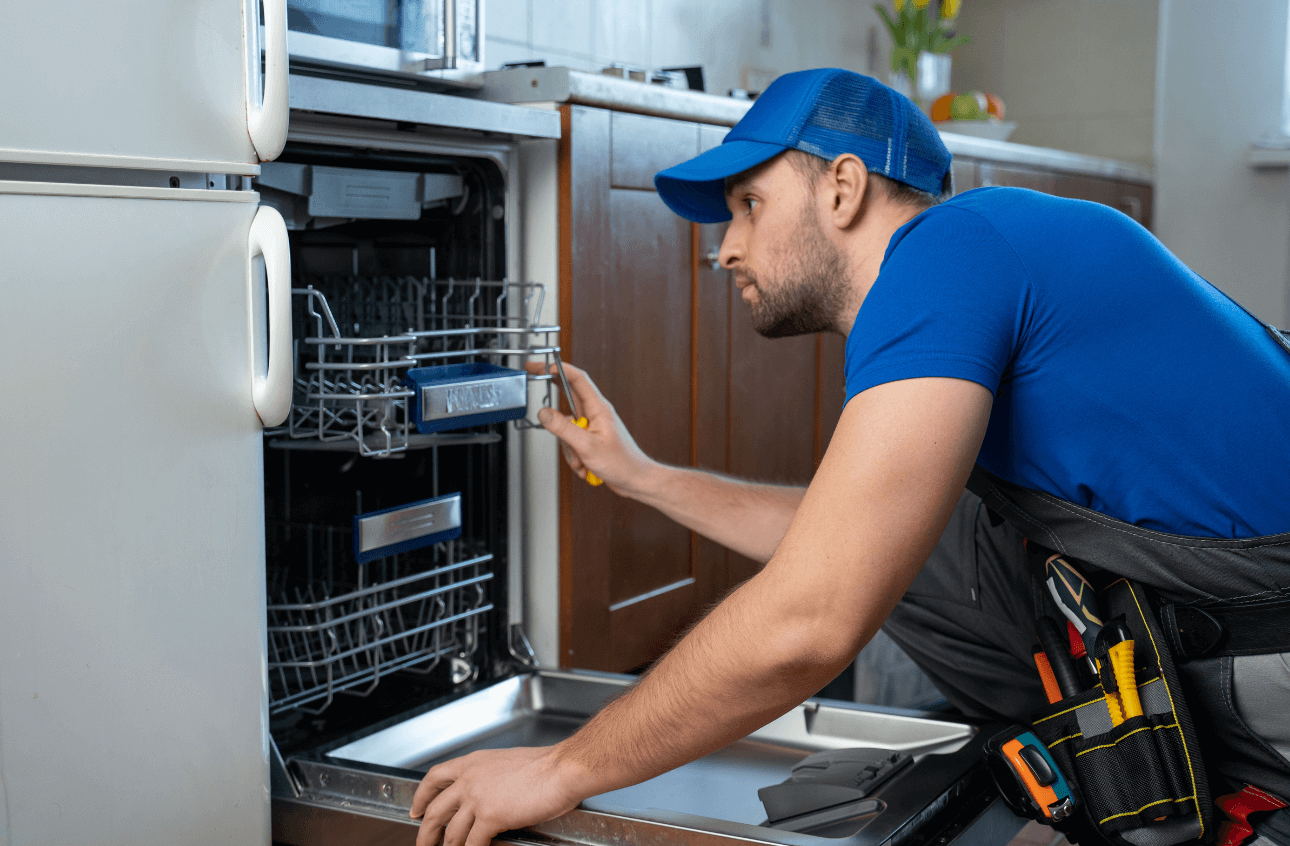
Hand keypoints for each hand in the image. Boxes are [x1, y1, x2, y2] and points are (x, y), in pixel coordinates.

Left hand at [409, 746, 586, 845]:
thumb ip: (490, 777)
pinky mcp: (490, 817)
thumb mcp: (507, 763)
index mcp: (473, 763)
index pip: (435, 777)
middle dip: (425, 832)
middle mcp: (470, 779)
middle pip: (435, 810)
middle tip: (424, 843)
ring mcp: (478, 799)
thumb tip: (486, 795)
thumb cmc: (546, 765)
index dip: (421, 796)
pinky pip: (472, 843)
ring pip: (451, 832)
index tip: (416, 809)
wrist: (561, 769)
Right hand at [525, 361, 655, 495]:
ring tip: (581, 459)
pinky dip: (574, 455)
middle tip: (535, 377)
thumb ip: (563, 428)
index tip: (541, 365)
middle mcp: (595, 413)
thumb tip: (543, 412)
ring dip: (568, 446)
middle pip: (568, 396)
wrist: (634, 480)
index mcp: (598, 408)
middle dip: (552, 397)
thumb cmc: (622, 463)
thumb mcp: (587, 445)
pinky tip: (585, 465)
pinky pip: (571, 441)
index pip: (577, 379)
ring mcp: (592, 426)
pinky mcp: (589, 439)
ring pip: (566, 426)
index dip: (558, 368)